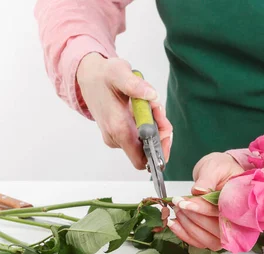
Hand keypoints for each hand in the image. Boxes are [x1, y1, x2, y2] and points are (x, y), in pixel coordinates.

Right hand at [76, 53, 172, 168]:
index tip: (165, 131)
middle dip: (160, 132)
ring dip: (155, 124)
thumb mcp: (118, 73)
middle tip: (157, 109)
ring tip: (149, 103)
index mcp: (118, 128)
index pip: (142, 160)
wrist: (88, 76)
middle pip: (148, 150)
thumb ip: (134, 85)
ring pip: (147, 141)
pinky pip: (141, 135)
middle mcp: (116, 138)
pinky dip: (149, 123)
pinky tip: (144, 107)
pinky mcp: (119, 133)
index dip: (159, 151)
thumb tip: (152, 95)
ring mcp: (117, 137)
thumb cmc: (103, 75)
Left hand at [168, 152, 244, 249]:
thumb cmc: (221, 168)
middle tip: (179, 204)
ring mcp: (226, 230)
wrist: (218, 172)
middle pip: (218, 230)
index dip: (203, 210)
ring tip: (177, 210)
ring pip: (209, 241)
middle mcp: (237, 221)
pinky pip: (201, 243)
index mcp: (241, 203)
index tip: (184, 203)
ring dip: (189, 227)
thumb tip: (199, 191)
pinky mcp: (215, 234)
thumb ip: (207, 179)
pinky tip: (174, 224)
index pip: (224, 212)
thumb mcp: (215, 168)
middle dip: (194, 218)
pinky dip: (185, 235)